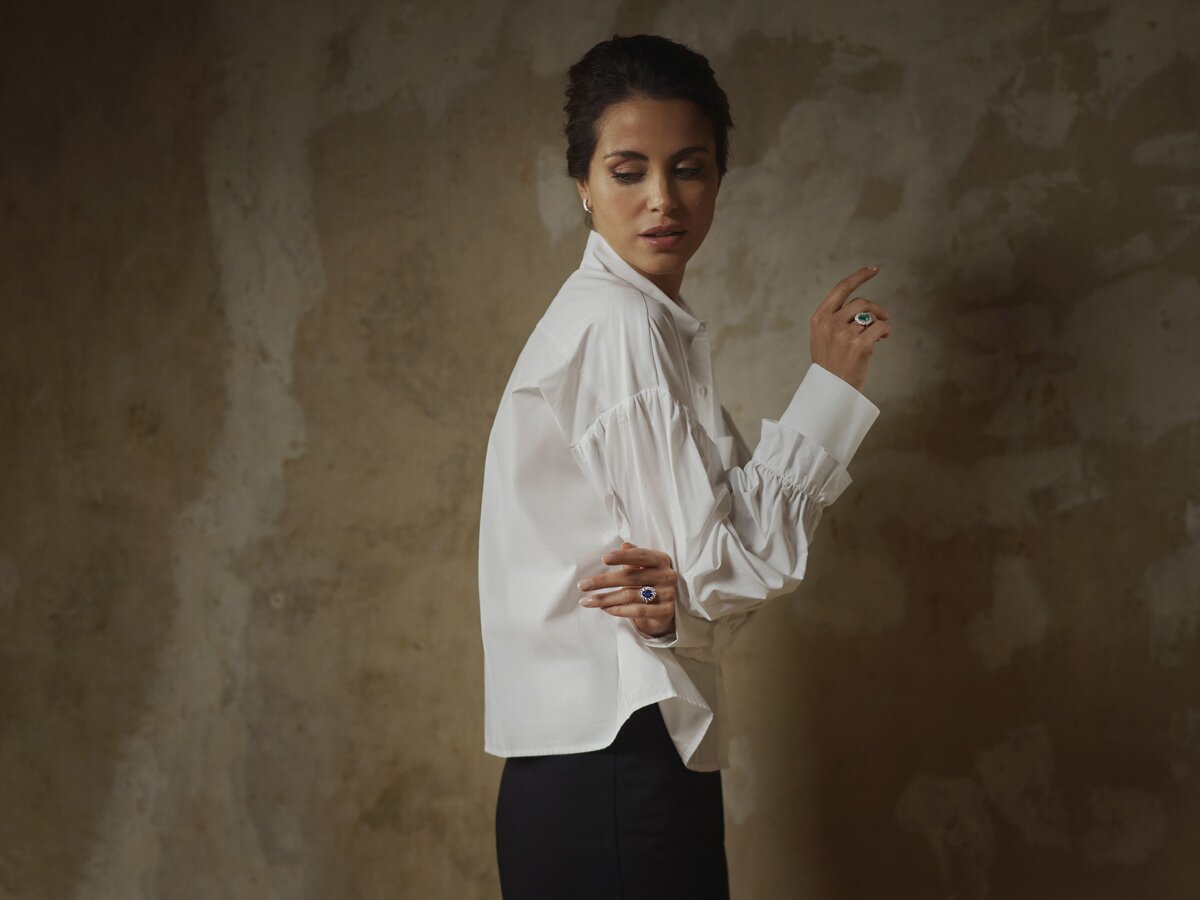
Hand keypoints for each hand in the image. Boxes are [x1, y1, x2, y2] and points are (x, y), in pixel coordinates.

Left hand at [578, 542, 676, 637]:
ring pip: (630, 595)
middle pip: (631, 577)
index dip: (622, 557)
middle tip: (583, 585)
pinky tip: (605, 609)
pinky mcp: (665, 612)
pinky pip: (637, 611)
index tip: (603, 559)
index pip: (640, 555)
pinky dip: (619, 610)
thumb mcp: (644, 567)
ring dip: (606, 599)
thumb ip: (634, 556)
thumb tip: (624, 544)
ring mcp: (667, 594)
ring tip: (588, 601)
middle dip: (604, 581)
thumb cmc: (650, 583)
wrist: (666, 610)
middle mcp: (666, 575)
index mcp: (661, 560)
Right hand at [809, 265, 890, 391]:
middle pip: (861, 302)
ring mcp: (845, 335)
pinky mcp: (860, 346)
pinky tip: (883, 338)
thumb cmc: (829, 365)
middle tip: (883, 316)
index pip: (841, 289)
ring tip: (881, 332)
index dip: (859, 276)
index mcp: (819, 319)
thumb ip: (835, 320)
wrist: (830, 392)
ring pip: (871, 316)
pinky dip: (885, 330)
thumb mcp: (822, 338)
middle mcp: (830, 324)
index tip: (875, 269)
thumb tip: (863, 307)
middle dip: (875, 308)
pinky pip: (880, 327)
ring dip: (880, 321)